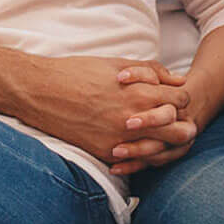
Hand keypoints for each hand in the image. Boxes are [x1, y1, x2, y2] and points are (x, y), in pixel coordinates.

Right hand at [13, 55, 191, 167]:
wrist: (40, 91)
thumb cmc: (77, 72)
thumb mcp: (117, 63)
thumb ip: (151, 71)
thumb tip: (177, 79)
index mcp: (138, 93)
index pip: (180, 100)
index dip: (182, 98)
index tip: (175, 97)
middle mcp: (133, 120)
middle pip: (179, 130)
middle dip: (182, 124)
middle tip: (176, 119)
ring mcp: (120, 140)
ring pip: (160, 149)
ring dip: (164, 141)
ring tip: (160, 133)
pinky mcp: (105, 152)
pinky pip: (134, 160)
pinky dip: (140, 152)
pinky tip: (137, 143)